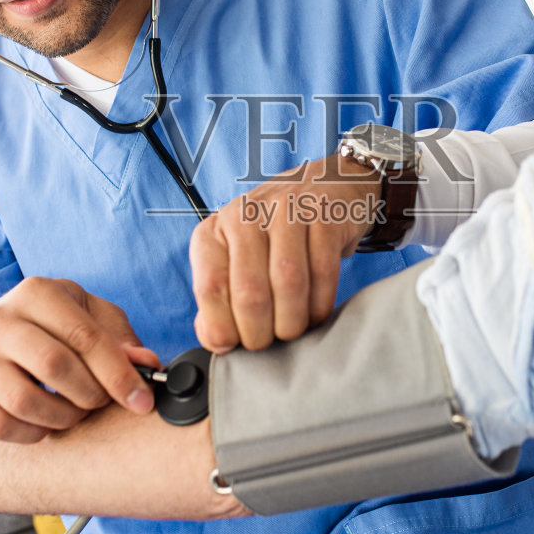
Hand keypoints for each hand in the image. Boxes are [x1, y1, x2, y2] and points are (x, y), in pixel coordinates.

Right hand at [0, 278, 160, 441]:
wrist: (3, 334)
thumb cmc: (59, 325)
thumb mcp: (93, 318)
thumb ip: (122, 340)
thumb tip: (147, 365)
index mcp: (37, 293)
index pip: (84, 336)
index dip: (118, 374)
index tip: (142, 401)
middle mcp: (1, 320)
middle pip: (54, 366)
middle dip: (90, 394)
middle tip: (102, 402)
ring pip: (24, 400)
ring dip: (63, 417)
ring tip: (77, 412)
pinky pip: (1, 425)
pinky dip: (34, 432)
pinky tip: (48, 422)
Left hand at [190, 152, 380, 351]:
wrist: (323, 187)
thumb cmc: (273, 235)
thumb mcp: (236, 259)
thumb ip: (221, 297)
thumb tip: (216, 339)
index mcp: (215, 231)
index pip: (210, 287)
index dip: (222, 328)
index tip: (233, 346)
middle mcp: (245, 216)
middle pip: (249, 291)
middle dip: (259, 332)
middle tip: (267, 343)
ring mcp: (287, 212)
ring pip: (288, 283)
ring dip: (291, 321)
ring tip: (292, 331)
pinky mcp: (323, 217)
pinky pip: (322, 272)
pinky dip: (320, 303)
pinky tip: (316, 312)